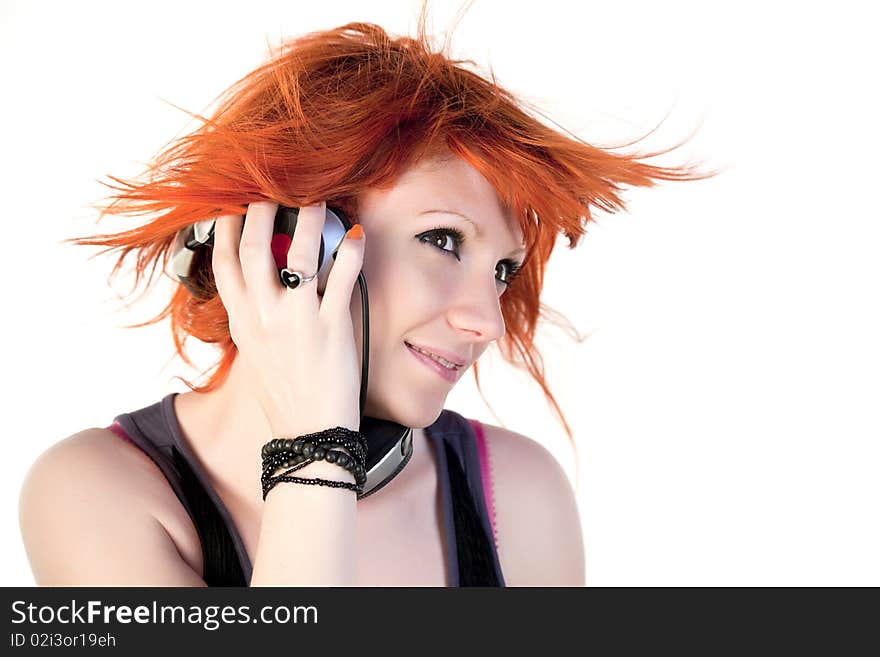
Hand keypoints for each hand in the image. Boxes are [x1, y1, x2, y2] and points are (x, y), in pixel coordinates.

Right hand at [211, 201, 365, 437]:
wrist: (309, 432)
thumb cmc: (284, 394)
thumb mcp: (255, 353)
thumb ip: (254, 317)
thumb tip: (260, 286)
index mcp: (242, 321)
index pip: (224, 263)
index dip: (228, 229)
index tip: (235, 206)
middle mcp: (264, 315)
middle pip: (256, 248)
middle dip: (263, 212)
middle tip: (275, 192)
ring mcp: (297, 319)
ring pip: (299, 254)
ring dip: (310, 221)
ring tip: (320, 201)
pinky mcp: (331, 327)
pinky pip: (342, 278)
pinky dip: (350, 252)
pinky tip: (357, 235)